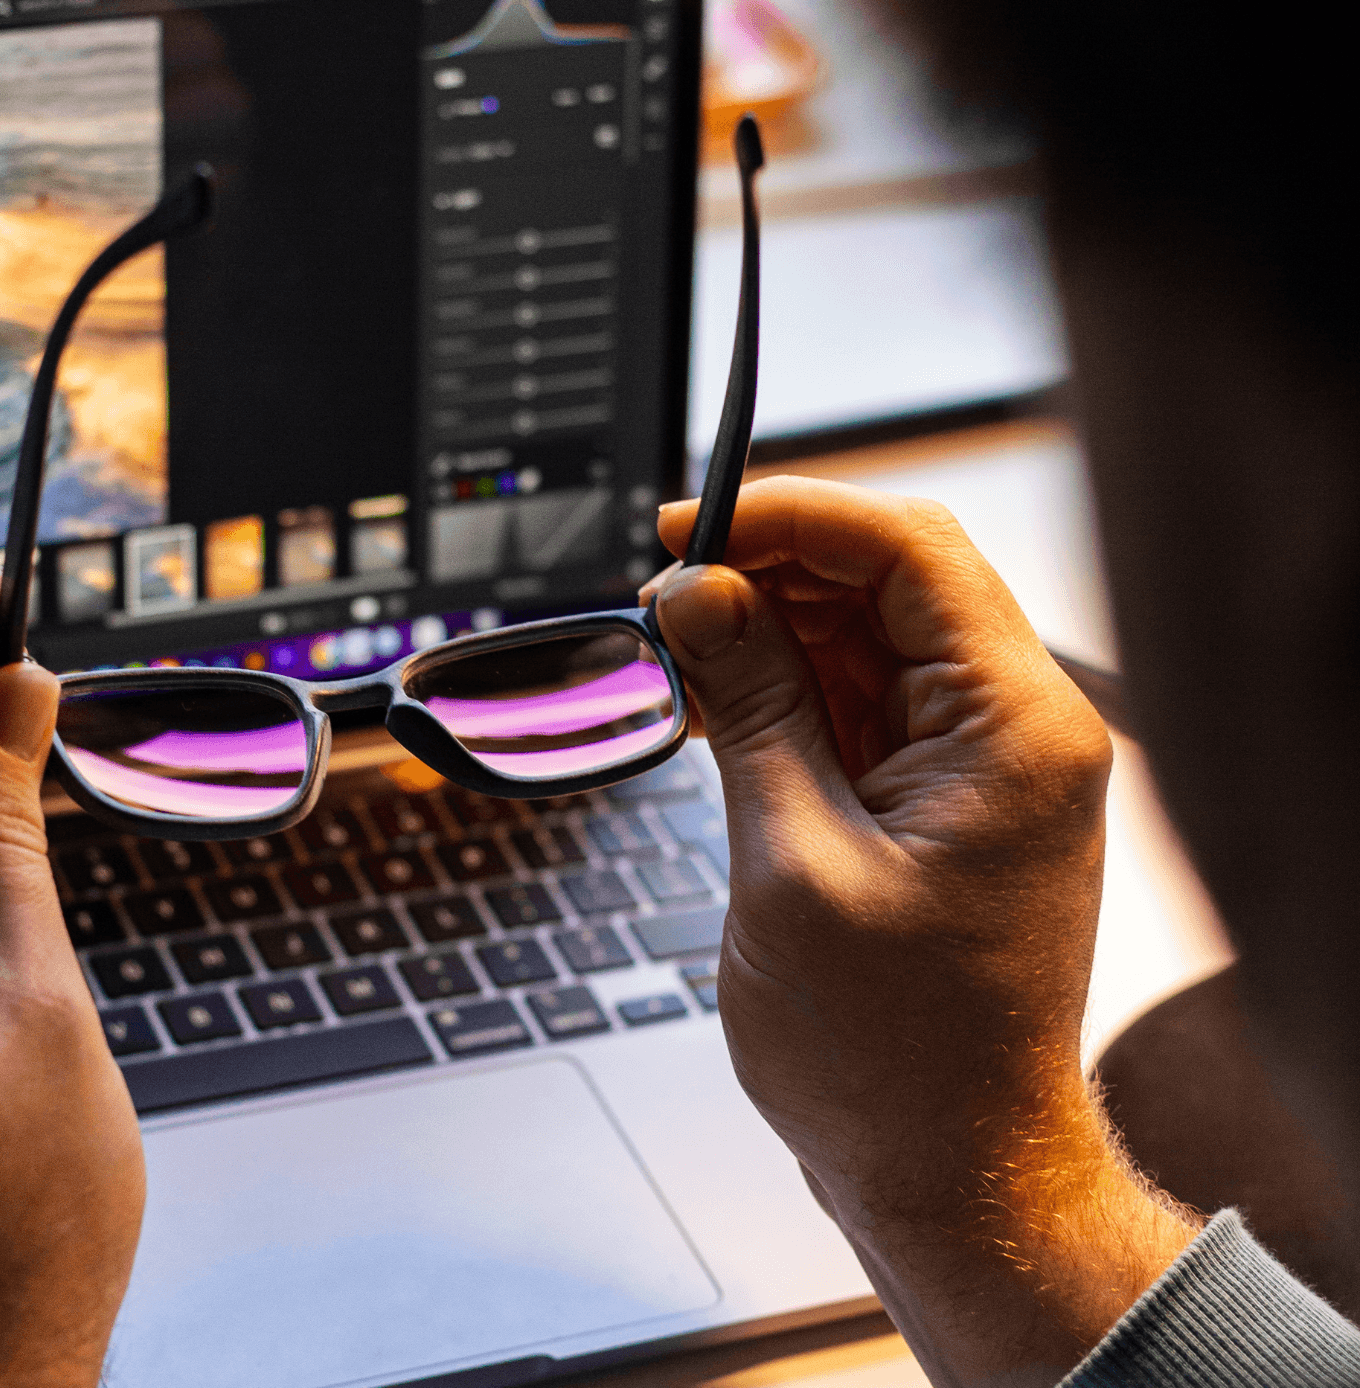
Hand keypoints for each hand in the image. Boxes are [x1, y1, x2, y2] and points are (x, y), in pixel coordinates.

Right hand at [644, 477, 1195, 1385]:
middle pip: (889, 582)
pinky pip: (861, 701)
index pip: (909, 550)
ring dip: (769, 630)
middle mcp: (1016, 731)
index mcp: (1013, 730)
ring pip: (867, 637)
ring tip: (675, 651)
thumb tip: (698, 590)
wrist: (948, 1166)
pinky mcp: (942, 799)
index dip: (791, 516)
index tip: (692, 526)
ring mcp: (982, 765)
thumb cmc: (890, 1052)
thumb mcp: (792, 857)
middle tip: (665, 592)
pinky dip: (785, 690)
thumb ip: (750, 704)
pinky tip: (711, 698)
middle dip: (770, 570)